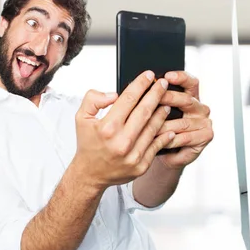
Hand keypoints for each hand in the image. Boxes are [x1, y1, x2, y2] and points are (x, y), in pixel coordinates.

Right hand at [73, 70, 175, 188]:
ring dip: (162, 112)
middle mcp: (121, 141)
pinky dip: (164, 135)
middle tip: (163, 83)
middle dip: (156, 94)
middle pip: (145, 111)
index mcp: (107, 127)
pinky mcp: (141, 165)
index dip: (141, 84)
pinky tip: (168, 125)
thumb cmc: (88, 144)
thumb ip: (93, 100)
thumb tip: (114, 94)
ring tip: (166, 102)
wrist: (90, 175)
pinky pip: (157, 146)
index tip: (149, 75)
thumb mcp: (81, 118)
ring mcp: (133, 155)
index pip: (128, 99)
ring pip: (153, 128)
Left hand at [156, 71, 213, 169]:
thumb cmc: (158, 131)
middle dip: (169, 98)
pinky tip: (159, 141)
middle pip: (186, 99)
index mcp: (190, 96)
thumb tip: (139, 87)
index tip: (167, 76)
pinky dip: (170, 140)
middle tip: (155, 99)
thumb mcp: (155, 114)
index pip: (190, 82)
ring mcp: (205, 122)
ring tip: (147, 126)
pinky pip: (185, 137)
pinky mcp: (206, 136)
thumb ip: (154, 101)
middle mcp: (200, 107)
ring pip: (182, 122)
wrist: (163, 155)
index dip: (181, 77)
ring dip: (164, 125)